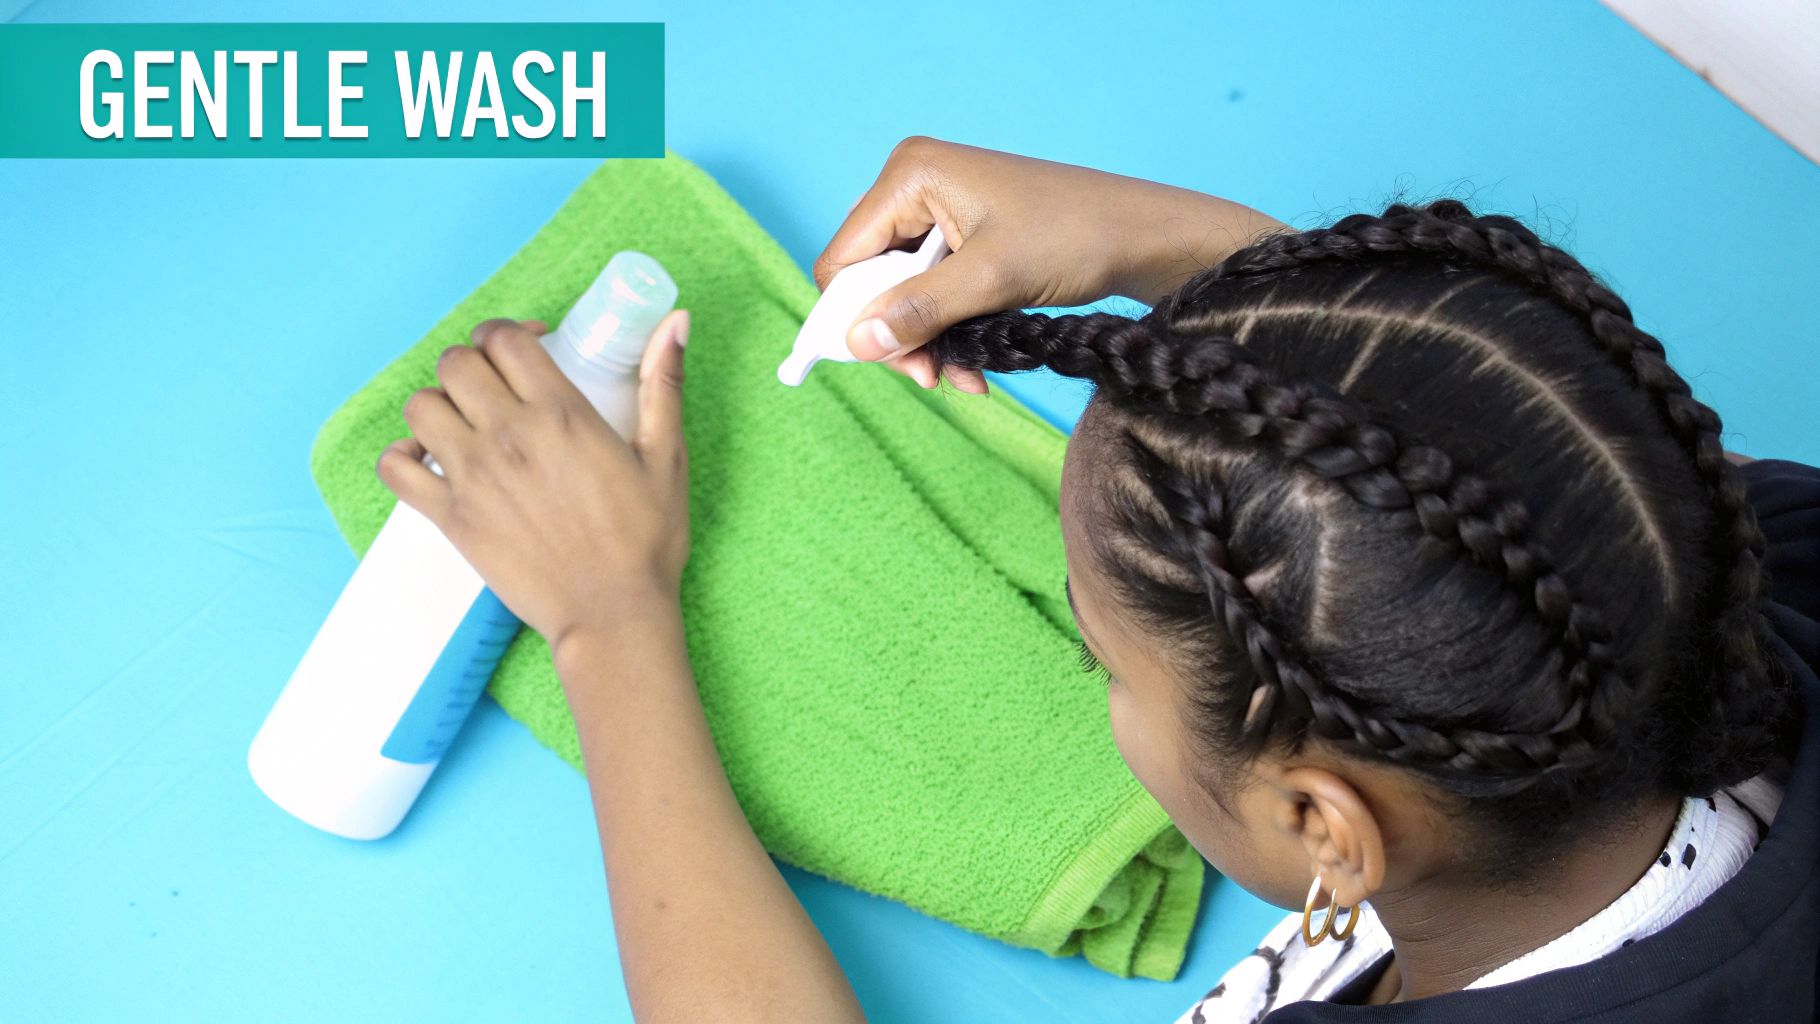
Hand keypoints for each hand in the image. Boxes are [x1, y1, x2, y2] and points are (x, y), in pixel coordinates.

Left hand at [375, 311, 691, 659]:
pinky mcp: (451, 517)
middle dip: (473, 363)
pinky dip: (402, 457)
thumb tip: (677, 321)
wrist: (612, 613)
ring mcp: (473, 477)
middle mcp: (508, 436)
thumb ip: (664, 383)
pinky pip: (395, 469)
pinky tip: (428, 461)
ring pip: (421, 406)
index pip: (504, 339)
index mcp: (560, 414)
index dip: (508, 333)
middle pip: (456, 363)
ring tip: (465, 421)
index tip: (525, 348)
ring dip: (439, 404)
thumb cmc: (646, 540)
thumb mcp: (667, 456)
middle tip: (495, 384)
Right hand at [812, 136, 1282, 392]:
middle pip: (871, 280)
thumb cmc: (1075, 237)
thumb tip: (856, 342)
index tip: (887, 362)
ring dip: (930, 342)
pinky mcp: (964, 237)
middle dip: (900, 334)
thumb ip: (920, 310)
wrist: (1143, 235)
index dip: (853, 316)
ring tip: (966, 378)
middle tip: (932, 377)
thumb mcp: (991, 281)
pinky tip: (977, 364)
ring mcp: (940, 212)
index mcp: (910, 176)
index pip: (845, 257)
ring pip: (905, 295)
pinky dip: (951, 331)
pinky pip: (936, 293)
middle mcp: (916, 187)